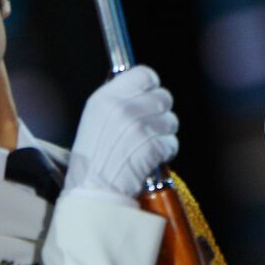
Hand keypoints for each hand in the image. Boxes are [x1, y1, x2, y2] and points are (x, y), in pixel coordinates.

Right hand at [63, 65, 177, 198]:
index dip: (151, 86)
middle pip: (164, 97)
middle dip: (160, 113)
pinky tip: (150, 159)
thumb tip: (142, 88)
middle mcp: (124, 108)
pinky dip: (165, 152)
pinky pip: (172, 143)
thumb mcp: (94, 118)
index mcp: (106, 97)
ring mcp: (140, 128)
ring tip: (147, 145)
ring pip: (171, 121)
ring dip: (164, 134)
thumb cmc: (91, 158)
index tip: (149, 97)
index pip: (144, 74)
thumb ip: (117, 100)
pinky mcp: (153, 147)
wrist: (92, 191)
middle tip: (149, 127)